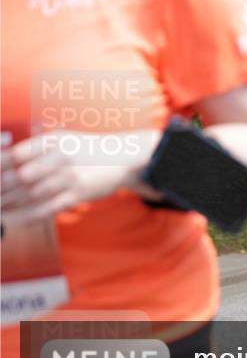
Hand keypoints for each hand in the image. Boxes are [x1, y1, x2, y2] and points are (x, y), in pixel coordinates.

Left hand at [1, 131, 159, 226]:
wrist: (124, 157)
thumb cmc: (87, 149)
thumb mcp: (63, 139)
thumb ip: (35, 148)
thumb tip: (5, 159)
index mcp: (54, 141)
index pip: (16, 155)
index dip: (0, 167)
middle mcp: (62, 157)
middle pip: (20, 177)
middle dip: (2, 189)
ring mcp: (71, 176)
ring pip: (32, 194)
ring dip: (10, 205)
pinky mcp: (79, 193)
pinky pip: (49, 208)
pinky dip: (29, 215)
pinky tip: (16, 219)